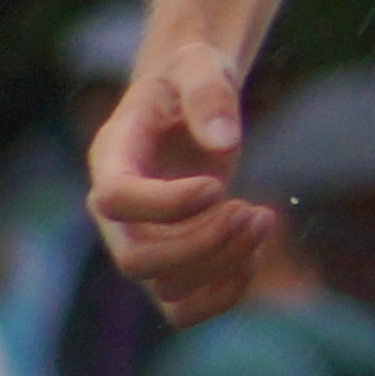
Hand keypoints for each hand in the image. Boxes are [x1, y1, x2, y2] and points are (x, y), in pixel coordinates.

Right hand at [89, 38, 275, 323]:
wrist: (187, 101)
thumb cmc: (188, 79)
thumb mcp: (198, 66)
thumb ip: (208, 94)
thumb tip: (225, 143)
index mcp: (111, 159)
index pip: (113, 200)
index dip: (166, 204)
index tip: (217, 186)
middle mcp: (117, 211)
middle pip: (136, 261)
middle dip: (203, 244)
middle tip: (251, 209)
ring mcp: (141, 241)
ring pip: (165, 289)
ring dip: (224, 263)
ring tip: (263, 217)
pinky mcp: (171, 260)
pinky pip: (184, 309)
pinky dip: (224, 294)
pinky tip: (254, 254)